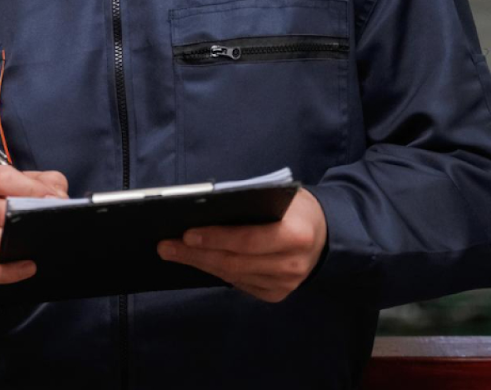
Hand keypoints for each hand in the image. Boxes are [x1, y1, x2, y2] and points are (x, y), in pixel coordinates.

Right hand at [0, 163, 68, 284]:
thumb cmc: (6, 195)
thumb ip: (45, 181)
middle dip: (27, 218)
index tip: (52, 199)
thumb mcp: (25, 180)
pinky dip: (8, 273)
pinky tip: (29, 267)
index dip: (30, 189)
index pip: (2, 179)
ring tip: (41, 243)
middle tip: (50, 224)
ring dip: (19, 244)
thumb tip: (58, 199)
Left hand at [156, 187, 327, 302]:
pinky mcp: (277, 294)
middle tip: (166, 245)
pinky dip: (217, 272)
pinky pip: (239, 284)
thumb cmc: (295, 208)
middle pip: (234, 261)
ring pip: (233, 275)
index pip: (248, 240)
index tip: (186, 233)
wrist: (325, 234)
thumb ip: (250, 202)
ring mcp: (285, 284)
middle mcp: (292, 265)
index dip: (216, 238)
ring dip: (200, 264)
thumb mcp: (280, 195)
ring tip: (172, 252)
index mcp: (296, 235)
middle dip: (196, 253)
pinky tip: (197, 261)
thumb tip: (204, 206)